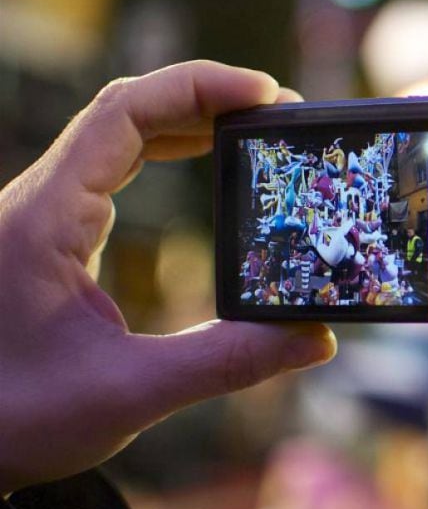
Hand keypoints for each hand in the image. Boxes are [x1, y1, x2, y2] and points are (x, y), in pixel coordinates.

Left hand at [0, 61, 335, 494]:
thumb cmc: (14, 421)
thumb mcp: (130, 394)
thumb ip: (228, 362)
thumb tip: (316, 339)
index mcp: (46, 220)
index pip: (125, 111)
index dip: (200, 87)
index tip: (266, 95)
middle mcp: (39, 202)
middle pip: (127, 109)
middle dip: (207, 98)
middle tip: (279, 112)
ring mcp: (42, 214)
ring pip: (119, 132)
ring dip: (189, 119)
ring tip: (255, 127)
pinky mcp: (50, 233)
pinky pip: (112, 163)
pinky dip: (167, 147)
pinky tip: (204, 158)